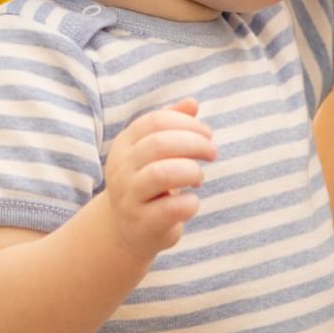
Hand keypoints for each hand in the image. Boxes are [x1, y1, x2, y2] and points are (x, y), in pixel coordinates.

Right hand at [103, 99, 214, 256]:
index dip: (187, 124)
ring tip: (199, 178)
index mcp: (124, 145)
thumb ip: (171, 125)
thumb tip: (192, 103)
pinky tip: (192, 202)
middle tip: (212, 153)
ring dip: (191, 171)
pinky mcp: (142, 224)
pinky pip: (171, 209)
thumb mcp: (154, 152)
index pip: (155, 121)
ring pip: (161, 174)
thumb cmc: (148, 183)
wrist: (126, 230)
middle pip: (159, 144)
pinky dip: (191, 203)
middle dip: (195, 144)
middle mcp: (121, 169)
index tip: (208, 134)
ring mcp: (128, 197)